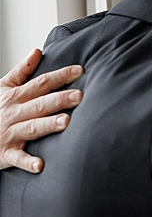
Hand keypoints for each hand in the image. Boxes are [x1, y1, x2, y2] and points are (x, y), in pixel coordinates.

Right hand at [0, 49, 82, 172]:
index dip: (60, 76)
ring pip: (31, 128)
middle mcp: (14, 113)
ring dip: (48, 125)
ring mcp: (10, 133)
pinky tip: (40, 165)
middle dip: (59, 99)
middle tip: (79, 96)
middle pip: (39, 104)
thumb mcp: (2, 86)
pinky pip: (18, 158)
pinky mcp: (6, 153)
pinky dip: (28, 162)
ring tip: (66, 122)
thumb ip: (22, 70)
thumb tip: (37, 51)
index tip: (79, 71)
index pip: (41, 83)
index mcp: (15, 96)